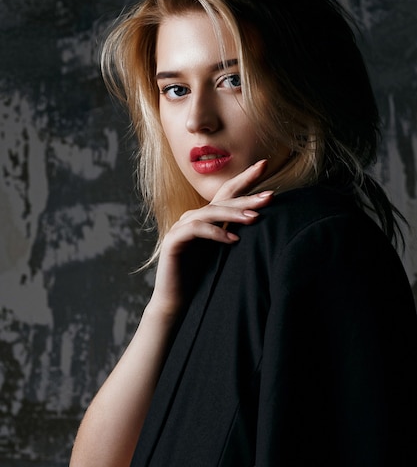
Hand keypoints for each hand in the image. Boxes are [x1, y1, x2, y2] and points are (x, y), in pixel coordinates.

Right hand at [150, 159, 272, 315]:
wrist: (177, 302)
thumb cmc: (203, 280)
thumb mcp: (225, 254)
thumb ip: (237, 235)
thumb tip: (265, 223)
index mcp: (206, 218)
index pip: (228, 192)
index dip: (245, 178)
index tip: (265, 164)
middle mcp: (193, 218)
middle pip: (223, 200)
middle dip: (248, 195)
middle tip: (271, 195)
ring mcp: (181, 227)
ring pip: (210, 212)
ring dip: (234, 214)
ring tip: (255, 219)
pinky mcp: (173, 241)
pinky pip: (196, 230)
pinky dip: (215, 233)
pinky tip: (233, 239)